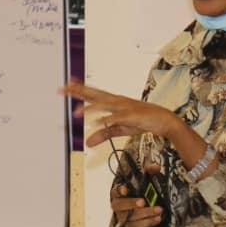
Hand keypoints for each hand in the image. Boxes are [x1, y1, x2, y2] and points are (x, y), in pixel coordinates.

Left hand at [60, 82, 178, 146]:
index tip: (67, 83)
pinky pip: (116, 117)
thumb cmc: (141, 121)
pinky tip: (97, 122)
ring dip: (89, 108)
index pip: (93, 93)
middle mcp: (116, 100)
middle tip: (63, 88)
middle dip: (78, 90)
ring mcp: (123, 106)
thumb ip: (103, 134)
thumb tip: (87, 143)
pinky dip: (107, 119)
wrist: (162, 120)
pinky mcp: (130, 115)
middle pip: (94, 94)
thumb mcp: (120, 129)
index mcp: (113, 101)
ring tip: (76, 113)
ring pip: (103, 105)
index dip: (80, 88)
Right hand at [110, 163, 164, 226]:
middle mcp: (117, 205)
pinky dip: (148, 223)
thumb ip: (150, 170)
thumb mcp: (146, 178)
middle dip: (131, 204)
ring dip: (145, 214)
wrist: (145, 205)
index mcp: (118, 192)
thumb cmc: (142, 189)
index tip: (125, 189)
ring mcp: (123, 217)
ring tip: (159, 210)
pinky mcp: (130, 226)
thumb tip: (156, 166)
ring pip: (130, 218)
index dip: (119, 190)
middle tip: (143, 202)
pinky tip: (158, 218)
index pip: (115, 191)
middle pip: (120, 205)